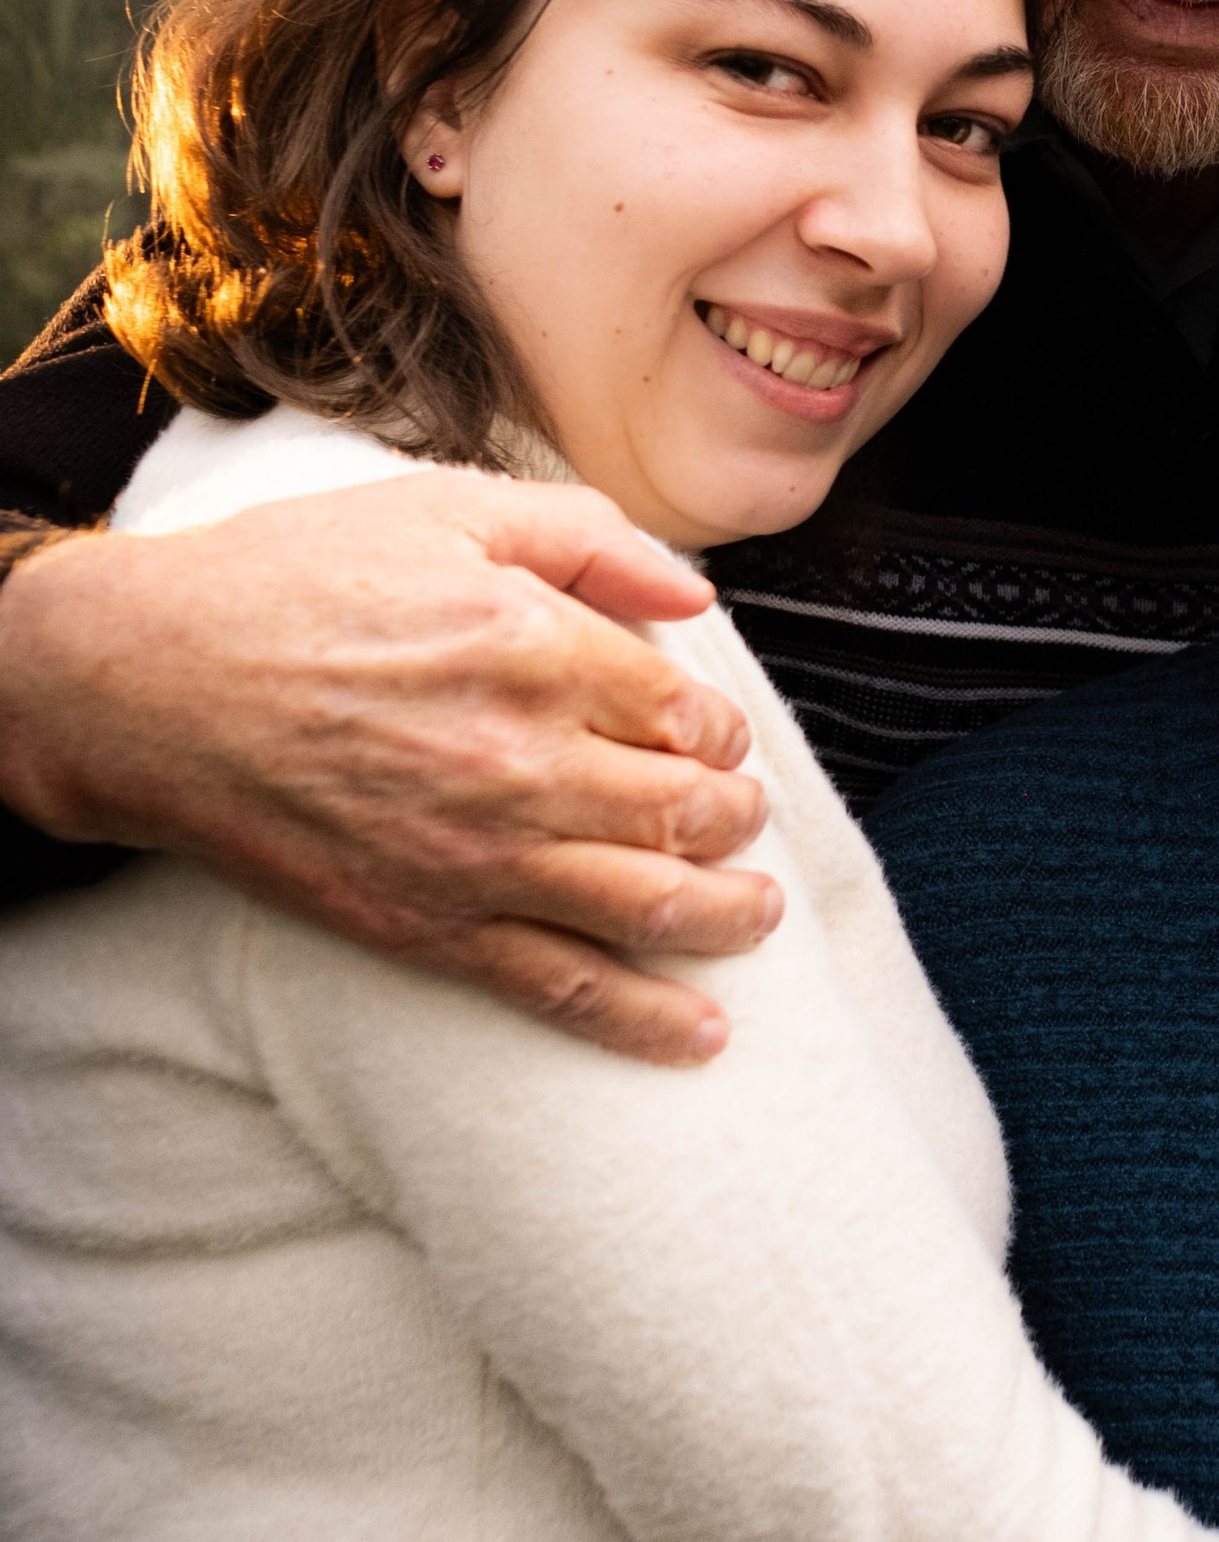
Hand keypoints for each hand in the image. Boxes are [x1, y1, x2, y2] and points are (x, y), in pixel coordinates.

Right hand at [0, 471, 776, 1063]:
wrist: (141, 684)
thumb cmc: (290, 581)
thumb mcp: (445, 508)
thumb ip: (586, 538)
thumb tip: (692, 591)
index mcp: (538, 649)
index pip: (689, 713)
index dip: (721, 731)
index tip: (713, 737)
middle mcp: (524, 760)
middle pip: (690, 812)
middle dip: (738, 820)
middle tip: (741, 816)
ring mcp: (480, 855)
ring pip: (652, 905)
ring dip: (727, 916)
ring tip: (754, 913)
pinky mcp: (428, 926)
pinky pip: (560, 986)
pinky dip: (645, 1019)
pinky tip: (702, 1033)